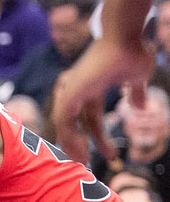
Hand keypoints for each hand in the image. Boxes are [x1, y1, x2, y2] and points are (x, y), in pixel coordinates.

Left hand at [51, 37, 154, 163]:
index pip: (90, 118)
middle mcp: (78, 88)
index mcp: (92, 86)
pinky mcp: (70, 91)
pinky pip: (63, 119)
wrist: (125, 37)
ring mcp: (72, 88)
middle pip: (75, 123)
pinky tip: (79, 149)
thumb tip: (138, 107)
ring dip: (72, 144)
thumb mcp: (137, 77)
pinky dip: (67, 135)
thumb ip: (135, 92)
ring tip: (83, 162)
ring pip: (64, 123)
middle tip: (87, 164)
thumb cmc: (132, 51)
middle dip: (80, 144)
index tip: (110, 155)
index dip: (98, 137)